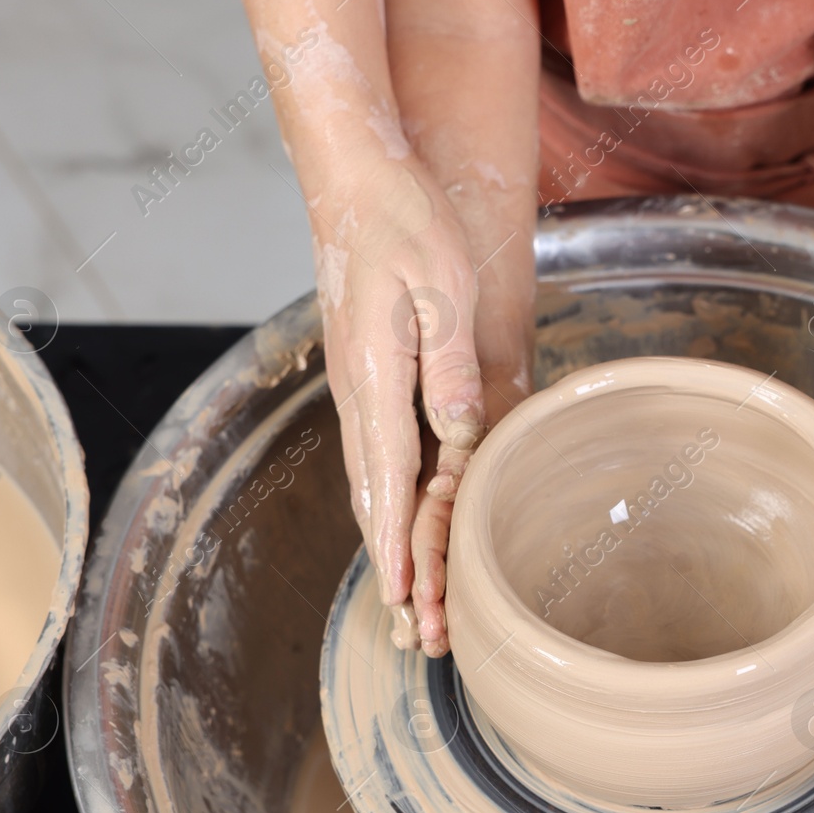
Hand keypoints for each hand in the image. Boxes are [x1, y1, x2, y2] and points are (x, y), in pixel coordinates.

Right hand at [317, 159, 485, 657]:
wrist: (354, 179)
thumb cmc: (405, 224)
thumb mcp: (441, 289)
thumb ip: (447, 366)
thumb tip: (459, 435)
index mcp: (376, 380)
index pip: (388, 482)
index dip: (399, 547)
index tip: (405, 603)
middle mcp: (356, 394)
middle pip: (373, 499)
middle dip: (393, 569)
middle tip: (411, 633)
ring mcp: (355, 386)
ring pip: (369, 483)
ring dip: (386, 543)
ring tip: (403, 601)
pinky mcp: (363, 375)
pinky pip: (373, 455)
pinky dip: (383, 503)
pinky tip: (395, 522)